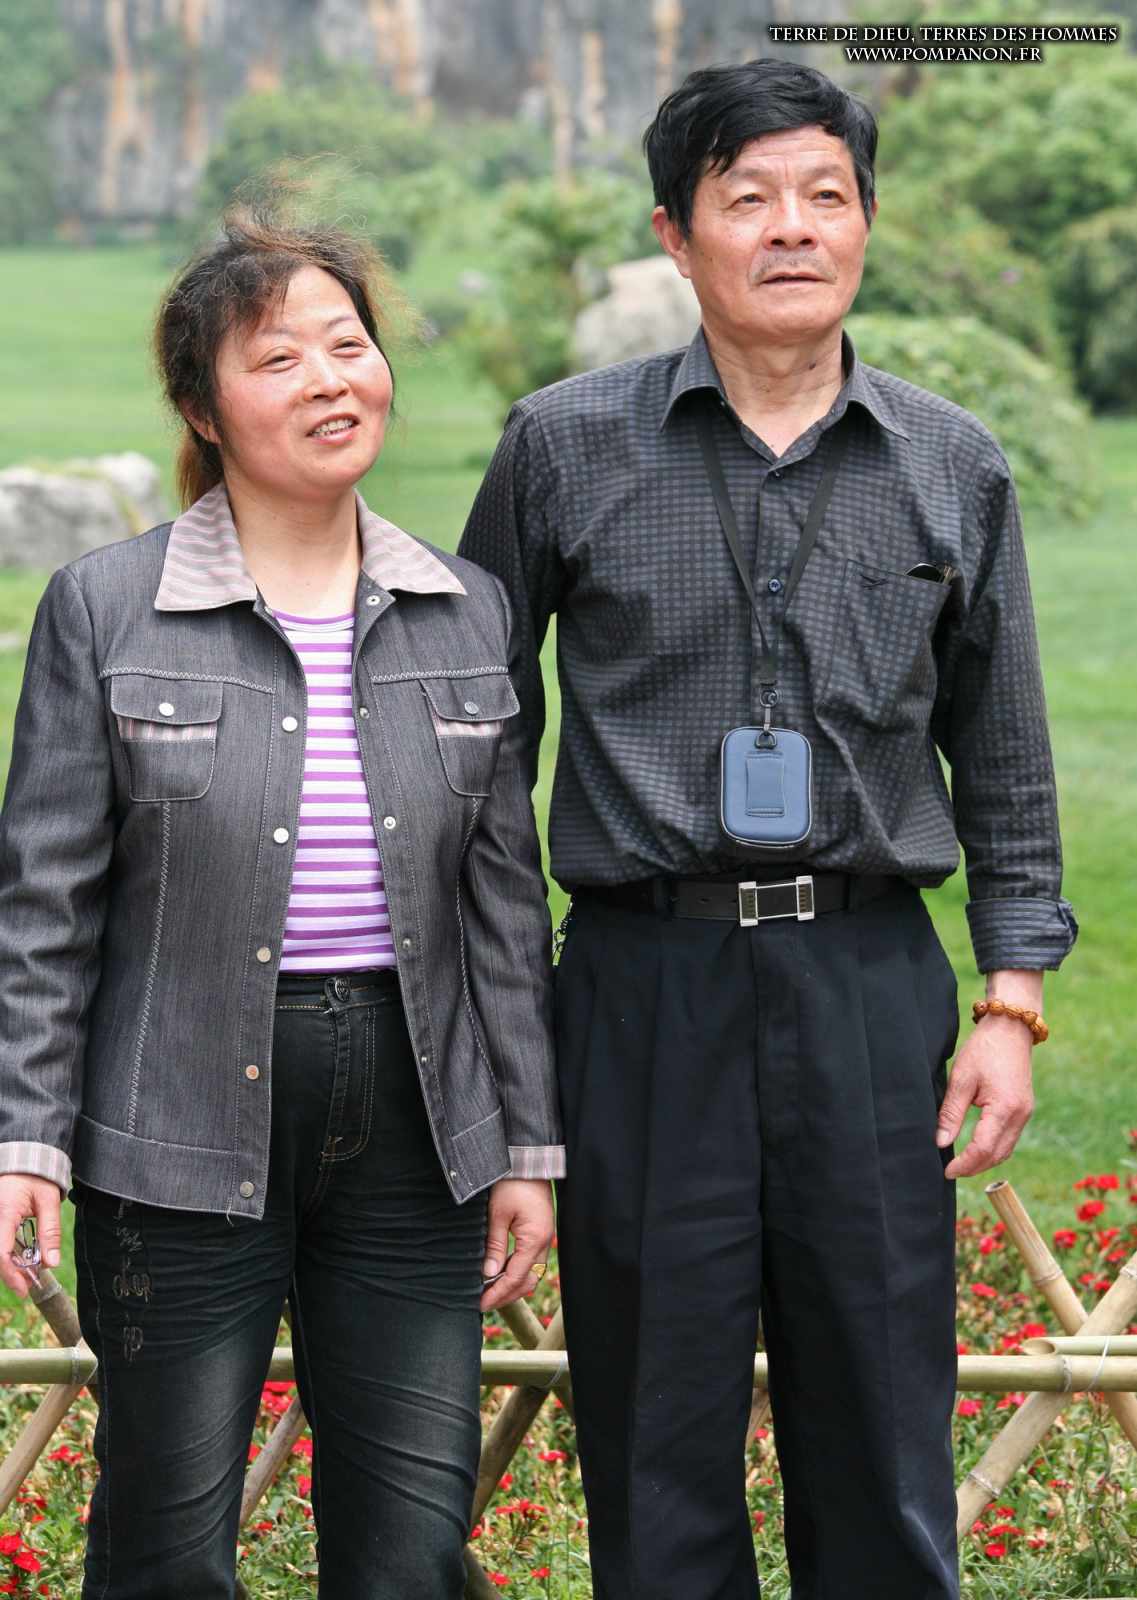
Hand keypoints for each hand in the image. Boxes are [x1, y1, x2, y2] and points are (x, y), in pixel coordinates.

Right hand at [0, 1174, 62, 1296]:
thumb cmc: (35, 1177)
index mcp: (4, 1212)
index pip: (2, 1252)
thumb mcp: (49, 1200)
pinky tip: (20, 1262)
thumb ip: (50, 1231)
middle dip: (10, 1275)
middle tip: (28, 1287)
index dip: (11, 1274)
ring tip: (27, 1277)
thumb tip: (51, 1263)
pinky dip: (6, 1256)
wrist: (21, 1160)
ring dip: (8, 1267)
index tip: (24, 1289)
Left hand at [480, 1178, 554, 1312]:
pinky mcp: (541, 1233)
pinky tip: (502, 1273)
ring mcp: (545, 1238)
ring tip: (491, 1291)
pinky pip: (532, 1261)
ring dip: (513, 1285)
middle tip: (485, 1302)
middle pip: (528, 1281)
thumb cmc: (513, 1184)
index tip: (481, 1303)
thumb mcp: (498, 1214)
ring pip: (532, 1274)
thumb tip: (488, 1273)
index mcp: (535, 1239)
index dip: (498, 1293)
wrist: (528, 1162)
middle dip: (507, 1295)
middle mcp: (544, 1242)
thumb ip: (495, 1245)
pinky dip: (517, 1272)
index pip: (516, 1277)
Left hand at [935, 1014, 1034, 1179]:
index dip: (964, 1164)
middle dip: (974, 1168)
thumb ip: (951, 1113)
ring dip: (984, 1161)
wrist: (1010, 1028)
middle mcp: (1020, 1116)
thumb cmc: (984, 1049)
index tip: (946, 1171)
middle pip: (997, 1156)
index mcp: (1005, 1108)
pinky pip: (1009, 1138)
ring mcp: (1025, 1114)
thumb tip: (941, 1142)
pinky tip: (977, 1148)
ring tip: (961, 1164)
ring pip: (1005, 1150)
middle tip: (950, 1171)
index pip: (983, 1149)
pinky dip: (993, 1149)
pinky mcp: (1024, 1109)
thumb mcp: (961, 1079)